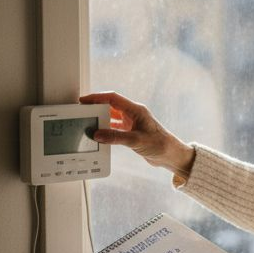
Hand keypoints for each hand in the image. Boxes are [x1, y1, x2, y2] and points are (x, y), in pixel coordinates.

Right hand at [79, 91, 195, 178]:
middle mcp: (134, 114)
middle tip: (82, 111)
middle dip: (96, 107)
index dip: (97, 97)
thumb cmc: (160, 144)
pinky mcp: (132, 132)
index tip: (84, 100)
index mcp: (136, 110)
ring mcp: (132, 123)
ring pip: (112, 116)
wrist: (170, 155)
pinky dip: (106, 129)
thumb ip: (115, 137)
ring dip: (101, 118)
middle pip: (111, 105)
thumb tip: (97, 134)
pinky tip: (99, 134)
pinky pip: (115, 127)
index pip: (113, 98)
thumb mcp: (136, 140)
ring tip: (88, 121)